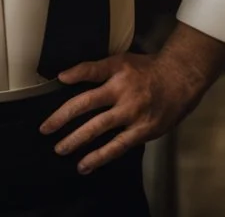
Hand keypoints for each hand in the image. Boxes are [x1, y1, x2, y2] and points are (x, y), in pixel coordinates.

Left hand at [37, 50, 202, 175]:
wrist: (179, 81)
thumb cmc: (146, 70)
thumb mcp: (121, 61)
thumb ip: (95, 68)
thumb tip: (65, 76)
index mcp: (117, 71)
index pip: (91, 70)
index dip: (74, 73)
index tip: (58, 79)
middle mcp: (122, 91)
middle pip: (86, 103)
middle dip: (63, 117)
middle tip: (45, 128)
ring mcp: (132, 113)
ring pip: (99, 128)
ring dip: (77, 140)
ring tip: (60, 149)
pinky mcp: (142, 131)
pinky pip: (117, 146)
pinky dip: (100, 156)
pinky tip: (86, 164)